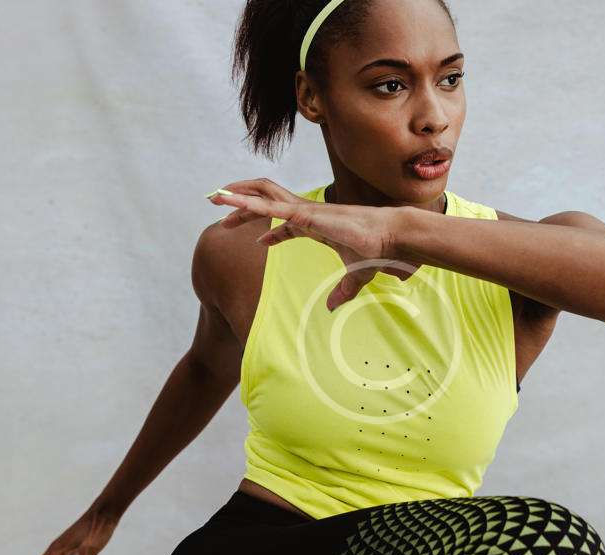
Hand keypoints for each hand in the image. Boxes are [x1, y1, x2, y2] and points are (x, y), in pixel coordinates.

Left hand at [208, 178, 418, 310]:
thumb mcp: (355, 277)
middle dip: (244, 204)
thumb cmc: (376, 252)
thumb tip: (333, 307)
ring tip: (216, 197)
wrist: (388, 239)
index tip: (259, 241)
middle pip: (268, 202)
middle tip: (222, 208)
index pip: (287, 223)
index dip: (271, 232)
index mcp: (317, 225)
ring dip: (238, 195)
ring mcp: (304, 211)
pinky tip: (229, 204)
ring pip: (263, 196)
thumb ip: (342, 291)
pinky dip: (247, 204)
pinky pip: (269, 208)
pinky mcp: (304, 214)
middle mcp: (308, 213)